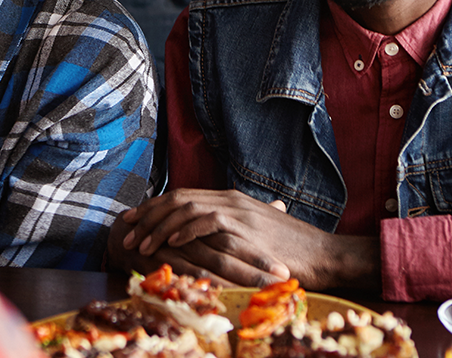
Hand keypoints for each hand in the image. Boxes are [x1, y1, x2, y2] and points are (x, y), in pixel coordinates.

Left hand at [113, 189, 379, 291]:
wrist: (325, 254)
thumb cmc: (293, 251)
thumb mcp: (258, 236)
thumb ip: (234, 233)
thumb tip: (212, 239)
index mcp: (231, 200)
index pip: (183, 196)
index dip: (154, 207)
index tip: (132, 219)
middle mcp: (231, 200)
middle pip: (177, 198)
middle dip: (147, 215)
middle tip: (126, 232)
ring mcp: (238, 211)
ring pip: (186, 208)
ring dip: (159, 226)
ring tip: (141, 243)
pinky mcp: (245, 227)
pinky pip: (207, 222)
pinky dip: (185, 231)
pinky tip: (171, 244)